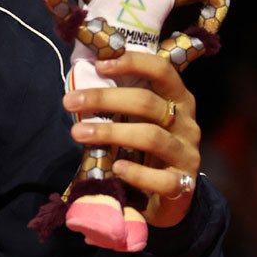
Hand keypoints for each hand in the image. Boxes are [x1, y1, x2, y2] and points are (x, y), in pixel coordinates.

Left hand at [62, 52, 200, 228]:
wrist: (171, 193)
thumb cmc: (147, 146)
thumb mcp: (140, 118)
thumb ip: (122, 99)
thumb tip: (82, 78)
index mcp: (177, 99)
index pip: (162, 70)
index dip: (133, 63)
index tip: (99, 65)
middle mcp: (186, 123)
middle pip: (148, 102)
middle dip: (104, 99)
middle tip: (69, 101)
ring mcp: (187, 153)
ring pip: (151, 137)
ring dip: (110, 132)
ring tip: (78, 133)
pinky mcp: (184, 184)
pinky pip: (162, 179)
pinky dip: (137, 173)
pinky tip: (116, 167)